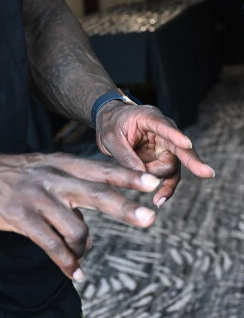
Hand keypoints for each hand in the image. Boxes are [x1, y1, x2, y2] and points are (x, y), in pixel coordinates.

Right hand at [0, 151, 161, 280]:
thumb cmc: (16, 174)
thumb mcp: (46, 166)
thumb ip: (73, 184)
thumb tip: (93, 217)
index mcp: (62, 164)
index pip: (101, 170)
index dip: (127, 176)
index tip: (153, 181)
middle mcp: (54, 179)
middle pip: (96, 194)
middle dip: (124, 208)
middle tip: (149, 219)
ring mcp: (38, 198)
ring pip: (76, 229)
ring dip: (82, 248)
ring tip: (77, 255)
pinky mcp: (22, 217)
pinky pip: (52, 245)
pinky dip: (66, 263)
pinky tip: (74, 274)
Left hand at [96, 102, 214, 206]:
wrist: (112, 123)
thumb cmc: (112, 124)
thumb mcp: (110, 137)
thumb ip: (125, 155)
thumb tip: (142, 176)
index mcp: (149, 117)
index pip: (164, 126)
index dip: (175, 135)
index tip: (186, 144)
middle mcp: (162, 132)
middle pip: (180, 147)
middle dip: (193, 161)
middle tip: (206, 173)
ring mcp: (165, 146)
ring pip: (173, 166)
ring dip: (165, 182)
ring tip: (157, 198)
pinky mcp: (162, 160)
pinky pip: (168, 176)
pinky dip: (165, 188)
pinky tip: (159, 200)